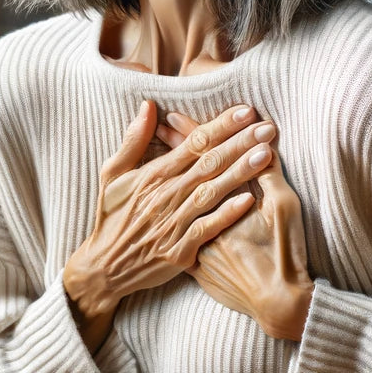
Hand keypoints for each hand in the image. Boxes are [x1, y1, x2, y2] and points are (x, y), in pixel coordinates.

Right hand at [63, 101, 275, 347]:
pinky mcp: (178, 251)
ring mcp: (172, 223)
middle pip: (208, 163)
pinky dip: (226, 215)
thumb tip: (148, 105)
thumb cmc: (111, 216)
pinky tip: (249, 200)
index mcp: (152, 174)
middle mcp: (164, 195)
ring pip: (211, 192)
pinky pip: (205, 229)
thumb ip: (133, 140)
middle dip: (240, 142)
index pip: (192, 143)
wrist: (103, 267)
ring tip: (265, 154)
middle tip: (268, 127)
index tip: (246, 111)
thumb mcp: (112, 174)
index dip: (221, 126)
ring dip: (239, 172)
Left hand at [157, 111, 313, 340]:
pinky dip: (167, 211)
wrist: (276, 303)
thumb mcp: (283, 207)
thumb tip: (261, 144)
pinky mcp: (192, 260)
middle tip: (155, 123)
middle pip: (183, 174)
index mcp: (225, 198)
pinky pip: (174, 231)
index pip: (203, 157)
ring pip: (174, 200)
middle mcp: (203, 217)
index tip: (173, 116)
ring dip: (165, 175)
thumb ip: (268, 174)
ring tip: (152, 154)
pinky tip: (160, 199)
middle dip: (170, 148)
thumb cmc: (285, 252)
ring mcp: (193, 239)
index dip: (191, 135)